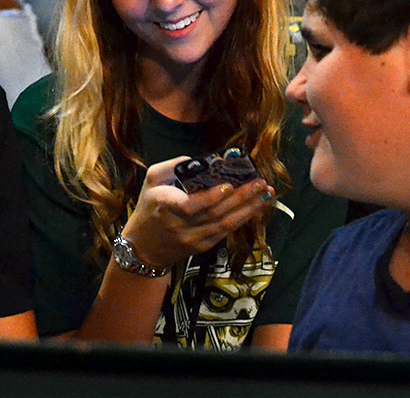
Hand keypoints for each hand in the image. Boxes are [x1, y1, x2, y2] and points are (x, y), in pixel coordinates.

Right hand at [119, 156, 274, 267]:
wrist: (143, 246)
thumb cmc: (149, 206)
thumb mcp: (151, 180)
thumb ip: (172, 166)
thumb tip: (200, 160)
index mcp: (165, 206)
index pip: (190, 206)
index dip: (211, 197)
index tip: (228, 185)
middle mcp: (180, 225)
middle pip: (215, 214)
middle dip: (241, 198)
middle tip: (261, 183)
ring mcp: (192, 239)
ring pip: (225, 225)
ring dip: (248, 209)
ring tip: (266, 195)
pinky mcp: (202, 247)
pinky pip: (225, 232)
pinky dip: (242, 219)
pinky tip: (256, 208)